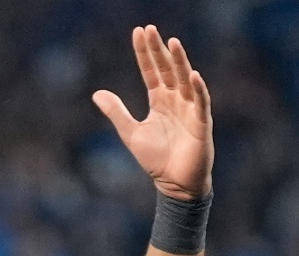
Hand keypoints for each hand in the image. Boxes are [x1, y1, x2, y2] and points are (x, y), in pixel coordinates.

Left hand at [92, 25, 213, 200]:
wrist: (173, 183)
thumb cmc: (155, 159)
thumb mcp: (130, 133)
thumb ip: (116, 112)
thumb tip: (96, 93)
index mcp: (160, 101)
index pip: (151, 71)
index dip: (145, 53)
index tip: (139, 32)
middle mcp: (176, 100)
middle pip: (167, 69)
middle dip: (159, 50)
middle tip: (151, 29)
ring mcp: (190, 110)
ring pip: (185, 80)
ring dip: (179, 62)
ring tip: (172, 42)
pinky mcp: (201, 123)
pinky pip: (201, 102)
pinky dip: (197, 89)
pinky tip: (193, 75)